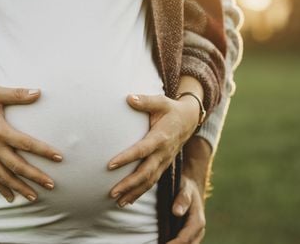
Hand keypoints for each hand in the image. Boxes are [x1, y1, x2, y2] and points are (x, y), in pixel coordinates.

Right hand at [0, 85, 63, 201]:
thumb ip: (17, 94)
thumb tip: (38, 92)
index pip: (26, 143)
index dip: (43, 151)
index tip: (59, 157)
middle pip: (17, 166)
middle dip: (35, 176)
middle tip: (51, 185)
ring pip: (4, 176)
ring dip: (20, 187)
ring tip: (35, 197)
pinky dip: (1, 189)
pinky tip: (11, 198)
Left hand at [107, 92, 199, 206]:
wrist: (189, 119)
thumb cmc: (170, 109)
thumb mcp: (161, 101)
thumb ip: (145, 101)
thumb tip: (129, 98)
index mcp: (161, 137)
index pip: (142, 150)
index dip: (127, 158)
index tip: (110, 164)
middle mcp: (163, 152)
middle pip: (146, 172)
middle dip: (129, 184)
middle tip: (112, 192)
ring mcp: (165, 161)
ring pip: (150, 181)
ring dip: (134, 192)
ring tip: (118, 202)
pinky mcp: (164, 165)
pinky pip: (152, 181)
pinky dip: (141, 192)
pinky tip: (128, 200)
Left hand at [167, 173, 206, 243]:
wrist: (191, 190)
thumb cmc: (186, 188)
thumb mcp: (185, 188)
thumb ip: (182, 199)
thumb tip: (176, 212)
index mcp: (197, 221)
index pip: (184, 239)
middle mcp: (198, 231)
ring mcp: (194, 236)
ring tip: (158, 243)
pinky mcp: (188, 236)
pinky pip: (182, 243)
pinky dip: (173, 243)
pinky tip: (161, 241)